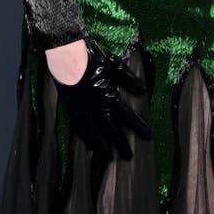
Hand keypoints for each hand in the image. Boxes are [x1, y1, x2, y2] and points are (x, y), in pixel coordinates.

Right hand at [52, 38, 151, 159]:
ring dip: (103, 146)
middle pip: (111, 130)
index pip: (127, 117)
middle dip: (121, 144)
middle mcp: (96, 108)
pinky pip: (79, 129)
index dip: (139, 127)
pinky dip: (86, 139)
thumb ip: (127, 78)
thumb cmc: (91, 57)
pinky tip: (89, 146)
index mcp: (109, 96)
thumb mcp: (113, 64)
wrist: (65, 56)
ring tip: (109, 157)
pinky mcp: (71, 110)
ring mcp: (82, 111)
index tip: (148, 137)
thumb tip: (142, 91)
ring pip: (95, 134)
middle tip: (128, 156)